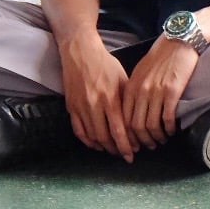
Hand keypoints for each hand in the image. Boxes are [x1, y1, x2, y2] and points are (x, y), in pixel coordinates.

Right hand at [58, 34, 135, 162]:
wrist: (80, 54)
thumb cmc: (106, 64)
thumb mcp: (123, 79)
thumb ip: (128, 100)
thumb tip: (138, 119)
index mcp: (111, 98)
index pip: (119, 130)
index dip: (126, 144)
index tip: (133, 152)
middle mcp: (95, 105)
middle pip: (106, 137)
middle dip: (117, 149)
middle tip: (125, 155)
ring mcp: (81, 108)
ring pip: (92, 136)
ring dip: (104, 147)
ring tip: (113, 151)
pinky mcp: (71, 108)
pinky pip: (79, 131)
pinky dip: (88, 141)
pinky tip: (96, 145)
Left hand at [121, 37, 199, 149]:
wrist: (179, 42)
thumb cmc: (160, 56)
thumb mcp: (140, 72)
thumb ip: (133, 91)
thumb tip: (131, 110)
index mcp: (130, 87)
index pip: (123, 119)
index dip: (128, 135)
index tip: (134, 143)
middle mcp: (140, 91)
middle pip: (136, 126)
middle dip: (141, 141)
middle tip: (148, 147)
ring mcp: (155, 92)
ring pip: (151, 125)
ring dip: (156, 137)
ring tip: (161, 140)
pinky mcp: (172, 91)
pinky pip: (167, 118)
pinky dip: (168, 129)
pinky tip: (172, 131)